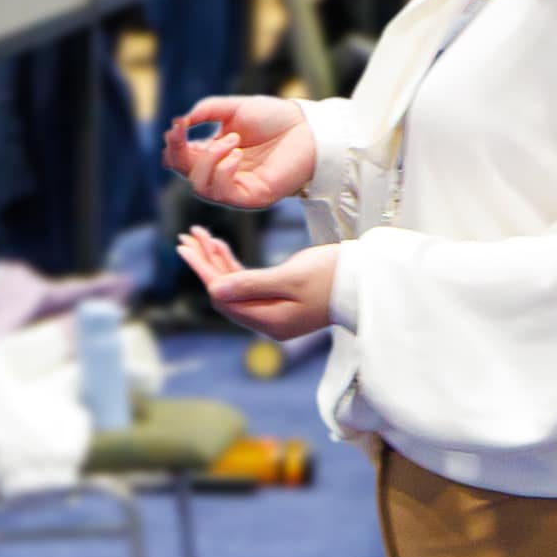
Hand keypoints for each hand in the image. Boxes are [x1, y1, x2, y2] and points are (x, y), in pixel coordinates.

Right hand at [162, 90, 317, 212]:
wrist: (307, 127)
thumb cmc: (274, 118)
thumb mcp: (233, 108)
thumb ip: (205, 111)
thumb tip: (180, 122)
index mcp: (214, 154)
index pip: (181, 158)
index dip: (173, 145)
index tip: (176, 126)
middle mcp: (221, 174)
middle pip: (185, 174)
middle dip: (179, 152)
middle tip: (183, 131)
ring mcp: (236, 188)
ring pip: (200, 186)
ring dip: (208, 159)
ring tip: (231, 140)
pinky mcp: (252, 198)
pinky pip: (224, 193)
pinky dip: (224, 171)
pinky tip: (237, 154)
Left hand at [175, 229, 338, 344]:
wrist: (369, 279)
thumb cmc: (334, 275)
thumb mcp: (291, 278)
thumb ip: (251, 284)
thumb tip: (213, 290)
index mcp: (270, 321)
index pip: (223, 297)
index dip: (203, 272)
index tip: (187, 246)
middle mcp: (269, 321)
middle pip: (225, 292)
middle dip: (205, 264)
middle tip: (186, 236)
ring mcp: (276, 311)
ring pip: (235, 286)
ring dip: (217, 261)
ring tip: (198, 235)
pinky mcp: (283, 299)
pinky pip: (249, 283)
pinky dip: (234, 264)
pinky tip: (220, 246)